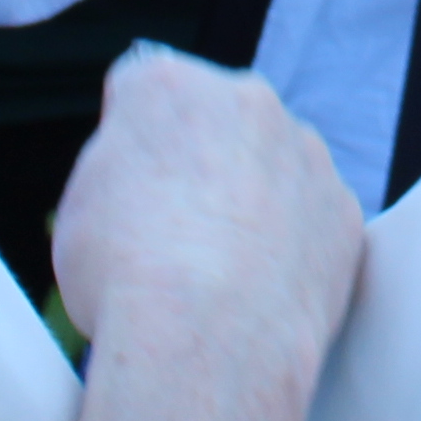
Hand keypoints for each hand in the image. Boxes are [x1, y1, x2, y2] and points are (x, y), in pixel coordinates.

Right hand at [54, 47, 363, 382]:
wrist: (205, 334)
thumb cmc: (125, 277)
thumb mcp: (77, 210)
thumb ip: (116, 170)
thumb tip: (139, 177)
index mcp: (166, 86)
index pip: (144, 91)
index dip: (134, 145)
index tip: (131, 188)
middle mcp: (244, 98)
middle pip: (219, 122)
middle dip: (203, 163)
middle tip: (178, 231)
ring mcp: (304, 150)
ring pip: (275, 166)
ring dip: (256, 200)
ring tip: (222, 271)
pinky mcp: (342, 206)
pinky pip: (314, 218)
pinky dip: (295, 245)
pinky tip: (262, 288)